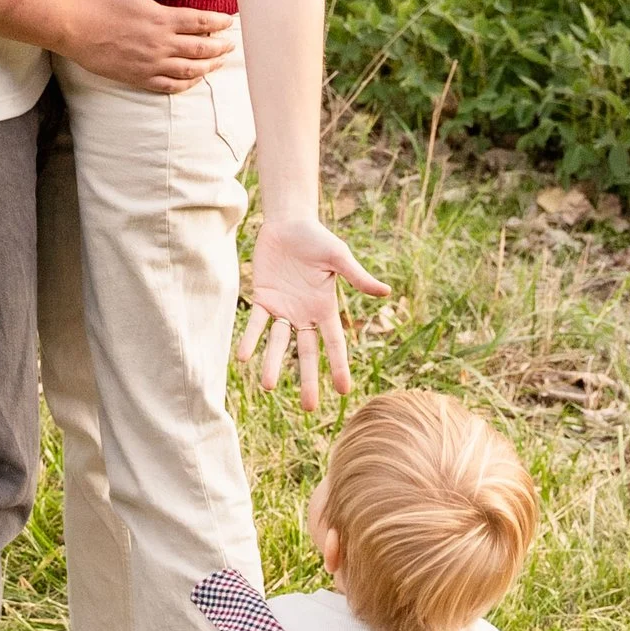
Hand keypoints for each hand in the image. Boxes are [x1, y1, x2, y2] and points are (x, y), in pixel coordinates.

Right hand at [57, 0, 237, 94]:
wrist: (75, 27)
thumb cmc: (101, 2)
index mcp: (162, 19)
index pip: (202, 22)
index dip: (220, 22)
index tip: (230, 22)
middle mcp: (161, 44)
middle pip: (202, 48)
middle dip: (221, 46)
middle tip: (231, 44)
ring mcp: (151, 64)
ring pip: (190, 70)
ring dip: (210, 66)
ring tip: (220, 62)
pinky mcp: (140, 77)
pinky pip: (170, 86)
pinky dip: (187, 84)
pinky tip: (195, 79)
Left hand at [235, 213, 384, 410]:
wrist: (288, 222)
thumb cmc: (317, 238)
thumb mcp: (339, 257)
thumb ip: (357, 277)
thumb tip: (386, 293)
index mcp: (325, 308)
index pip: (335, 343)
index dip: (339, 366)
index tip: (344, 391)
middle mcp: (304, 314)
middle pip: (307, 352)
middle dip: (307, 379)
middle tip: (308, 407)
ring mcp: (283, 309)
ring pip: (278, 343)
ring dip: (273, 363)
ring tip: (267, 386)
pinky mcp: (263, 298)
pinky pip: (256, 323)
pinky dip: (250, 339)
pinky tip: (243, 357)